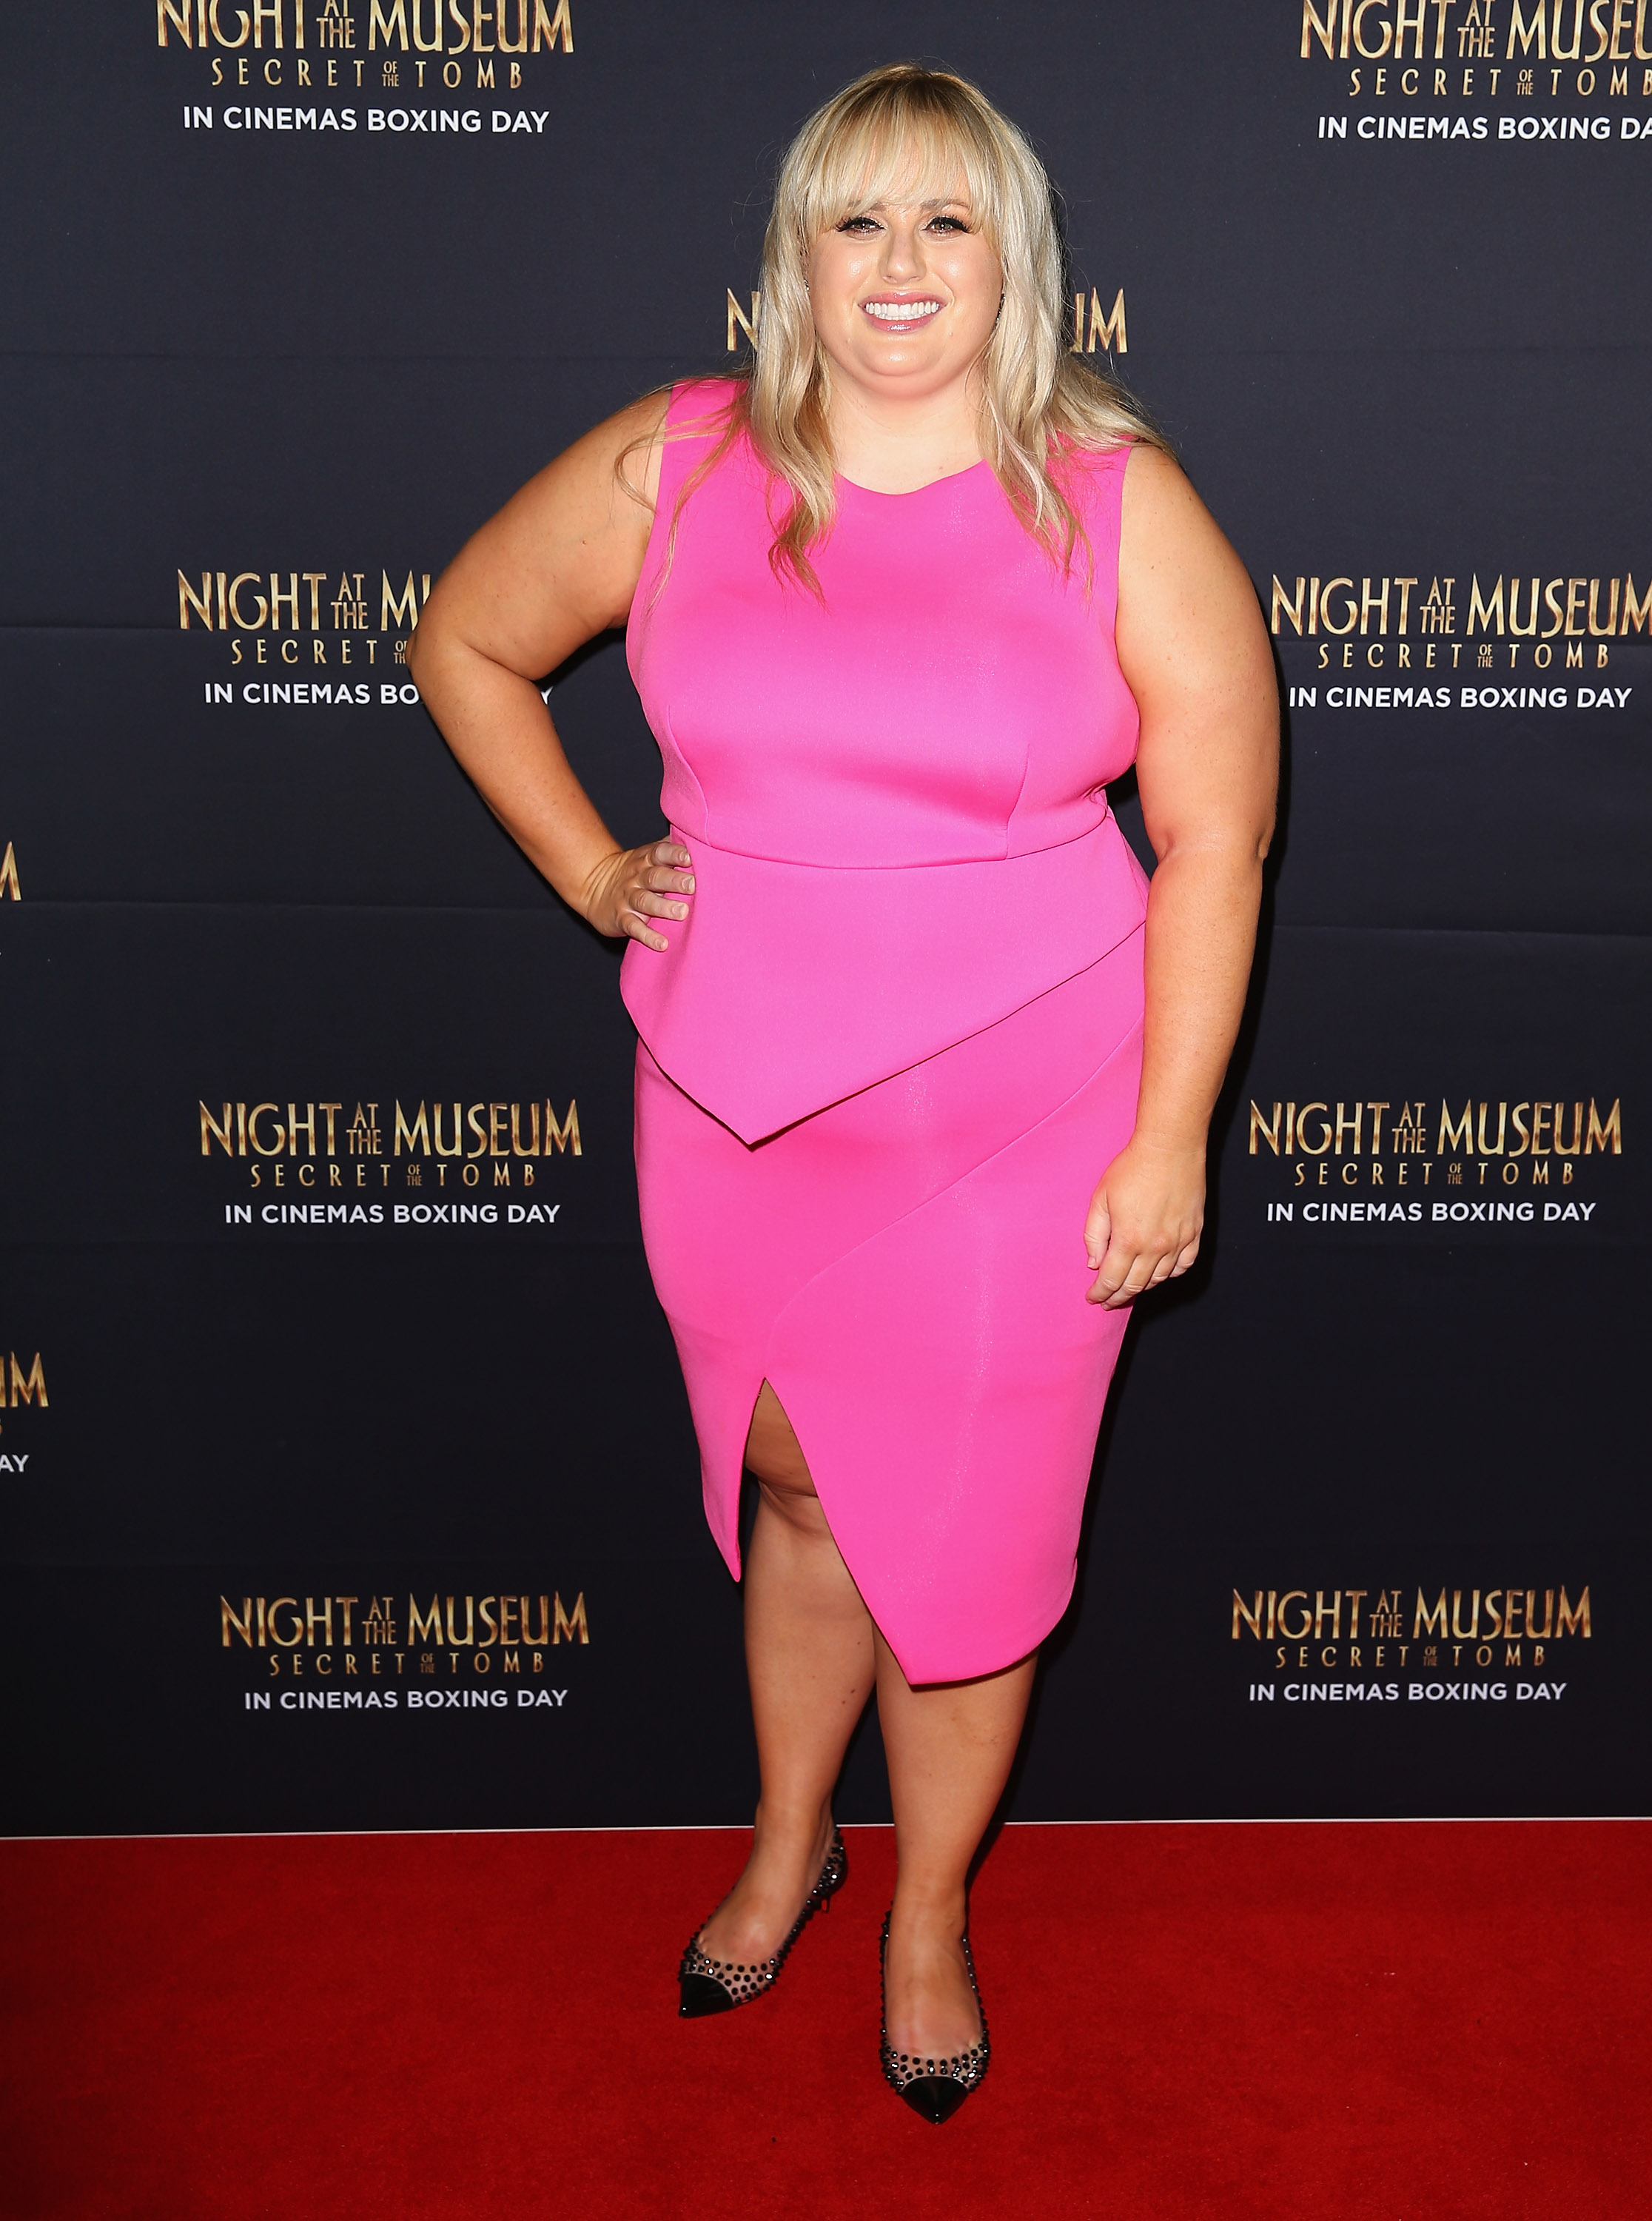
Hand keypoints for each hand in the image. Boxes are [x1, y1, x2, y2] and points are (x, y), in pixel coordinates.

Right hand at [580, 840, 693, 950]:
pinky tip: (662, 944)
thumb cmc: (636, 872)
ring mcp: (628, 898)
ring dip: (663, 907)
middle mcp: (638, 877)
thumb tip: (698, 836)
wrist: (594, 887)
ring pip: (645, 901)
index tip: (689, 857)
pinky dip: (647, 936)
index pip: (661, 853)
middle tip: (693, 885)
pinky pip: (634, 927)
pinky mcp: (621, 919)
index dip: (674, 853)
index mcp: (647, 859)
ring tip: (681, 912)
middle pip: (656, 877)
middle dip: (674, 880)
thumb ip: (671, 847)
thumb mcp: (648, 855)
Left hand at [1083, 1136, 1204, 1308]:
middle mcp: (1156, 1247)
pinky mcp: (1195, 1233)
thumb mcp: (1100, 1198)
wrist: (1170, 1148)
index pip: (1112, 1280)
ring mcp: (1178, 1241)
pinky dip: (1170, 1274)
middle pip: (1135, 1285)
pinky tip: (1160, 1272)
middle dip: (1117, 1297)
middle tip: (1107, 1301)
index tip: (1093, 1298)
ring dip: (1142, 1287)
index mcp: (1128, 1240)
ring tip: (1129, 1287)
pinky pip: (1184, 1265)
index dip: (1101, 1293)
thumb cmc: (1132, 1169)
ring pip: (1160, 1279)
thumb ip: (1094, 1235)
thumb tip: (1095, 1264)